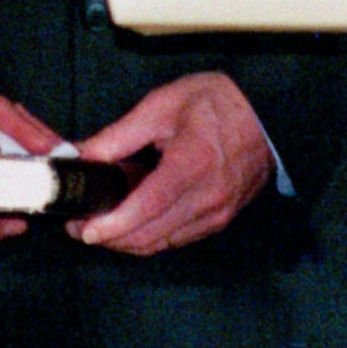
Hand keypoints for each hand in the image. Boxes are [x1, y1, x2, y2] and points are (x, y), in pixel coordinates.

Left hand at [67, 71, 270, 254]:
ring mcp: (216, 214)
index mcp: (191, 165)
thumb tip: (81, 155)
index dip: (113, 225)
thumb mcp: (162, 105)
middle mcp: (207, 199)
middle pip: (150, 236)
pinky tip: (132, 220)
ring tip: (100, 223)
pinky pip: (177, 239)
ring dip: (127, 241)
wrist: (267, 115)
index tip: (85, 229)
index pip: (147, 208)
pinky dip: (150, 236)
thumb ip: (119, 135)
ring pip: (162, 244)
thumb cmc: (216, 103)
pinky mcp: (220, 220)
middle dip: (110, 238)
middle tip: (79, 225)